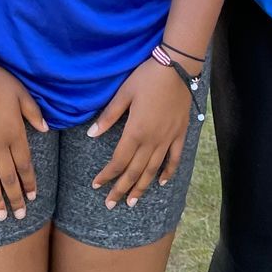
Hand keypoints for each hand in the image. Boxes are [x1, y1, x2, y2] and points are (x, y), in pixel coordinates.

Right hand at [0, 63, 46, 222]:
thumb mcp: (22, 93)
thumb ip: (34, 113)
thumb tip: (45, 130)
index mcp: (14, 133)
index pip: (24, 164)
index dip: (29, 182)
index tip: (32, 197)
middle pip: (8, 178)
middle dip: (15, 199)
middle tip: (19, 216)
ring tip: (0, 217)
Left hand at [89, 57, 191, 208]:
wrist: (176, 67)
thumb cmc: (147, 77)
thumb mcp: (124, 94)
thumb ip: (109, 116)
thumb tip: (92, 134)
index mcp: (135, 131)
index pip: (118, 161)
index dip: (107, 175)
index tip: (97, 185)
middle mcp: (152, 140)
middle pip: (134, 171)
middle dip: (121, 189)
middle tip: (110, 204)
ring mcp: (167, 139)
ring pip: (153, 170)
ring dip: (141, 187)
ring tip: (132, 202)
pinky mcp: (180, 134)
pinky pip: (174, 158)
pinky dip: (168, 172)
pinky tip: (161, 182)